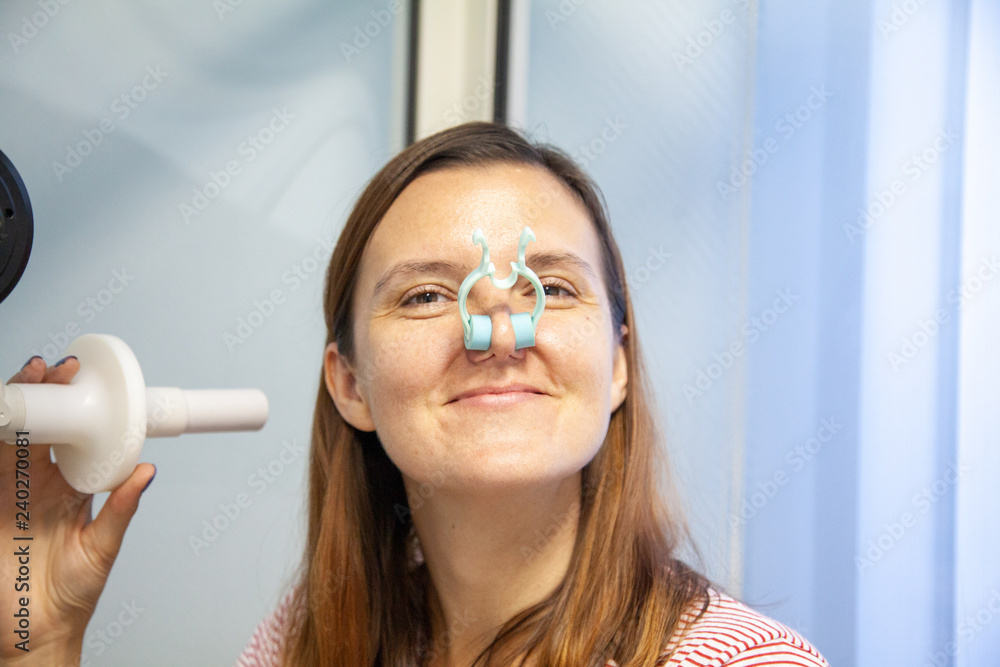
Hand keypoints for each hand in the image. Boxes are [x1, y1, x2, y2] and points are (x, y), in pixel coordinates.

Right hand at [1, 356, 155, 663]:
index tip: (81, 380)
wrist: (37, 632)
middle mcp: (38, 486)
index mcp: (69, 489)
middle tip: (54, 370)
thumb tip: (148, 470)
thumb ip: (121, 509)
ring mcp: (8, 494)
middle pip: (39, 428)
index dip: (74, 407)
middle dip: (44, 394)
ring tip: (28, 379)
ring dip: (17, 408)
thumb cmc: (71, 594)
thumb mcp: (103, 548)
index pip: (71, 437)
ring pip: (9, 439)